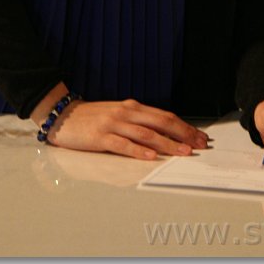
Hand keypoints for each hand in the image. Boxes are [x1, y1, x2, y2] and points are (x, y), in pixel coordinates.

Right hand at [46, 98, 209, 159]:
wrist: (64, 115)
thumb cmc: (92, 118)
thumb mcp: (119, 114)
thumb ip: (138, 121)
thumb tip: (163, 134)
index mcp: (133, 107)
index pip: (164, 116)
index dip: (184, 126)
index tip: (200, 136)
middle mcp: (126, 112)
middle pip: (161, 123)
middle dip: (183, 134)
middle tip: (200, 145)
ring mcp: (114, 124)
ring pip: (146, 134)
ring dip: (167, 144)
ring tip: (183, 152)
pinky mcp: (101, 137)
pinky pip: (123, 144)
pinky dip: (139, 151)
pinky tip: (151, 157)